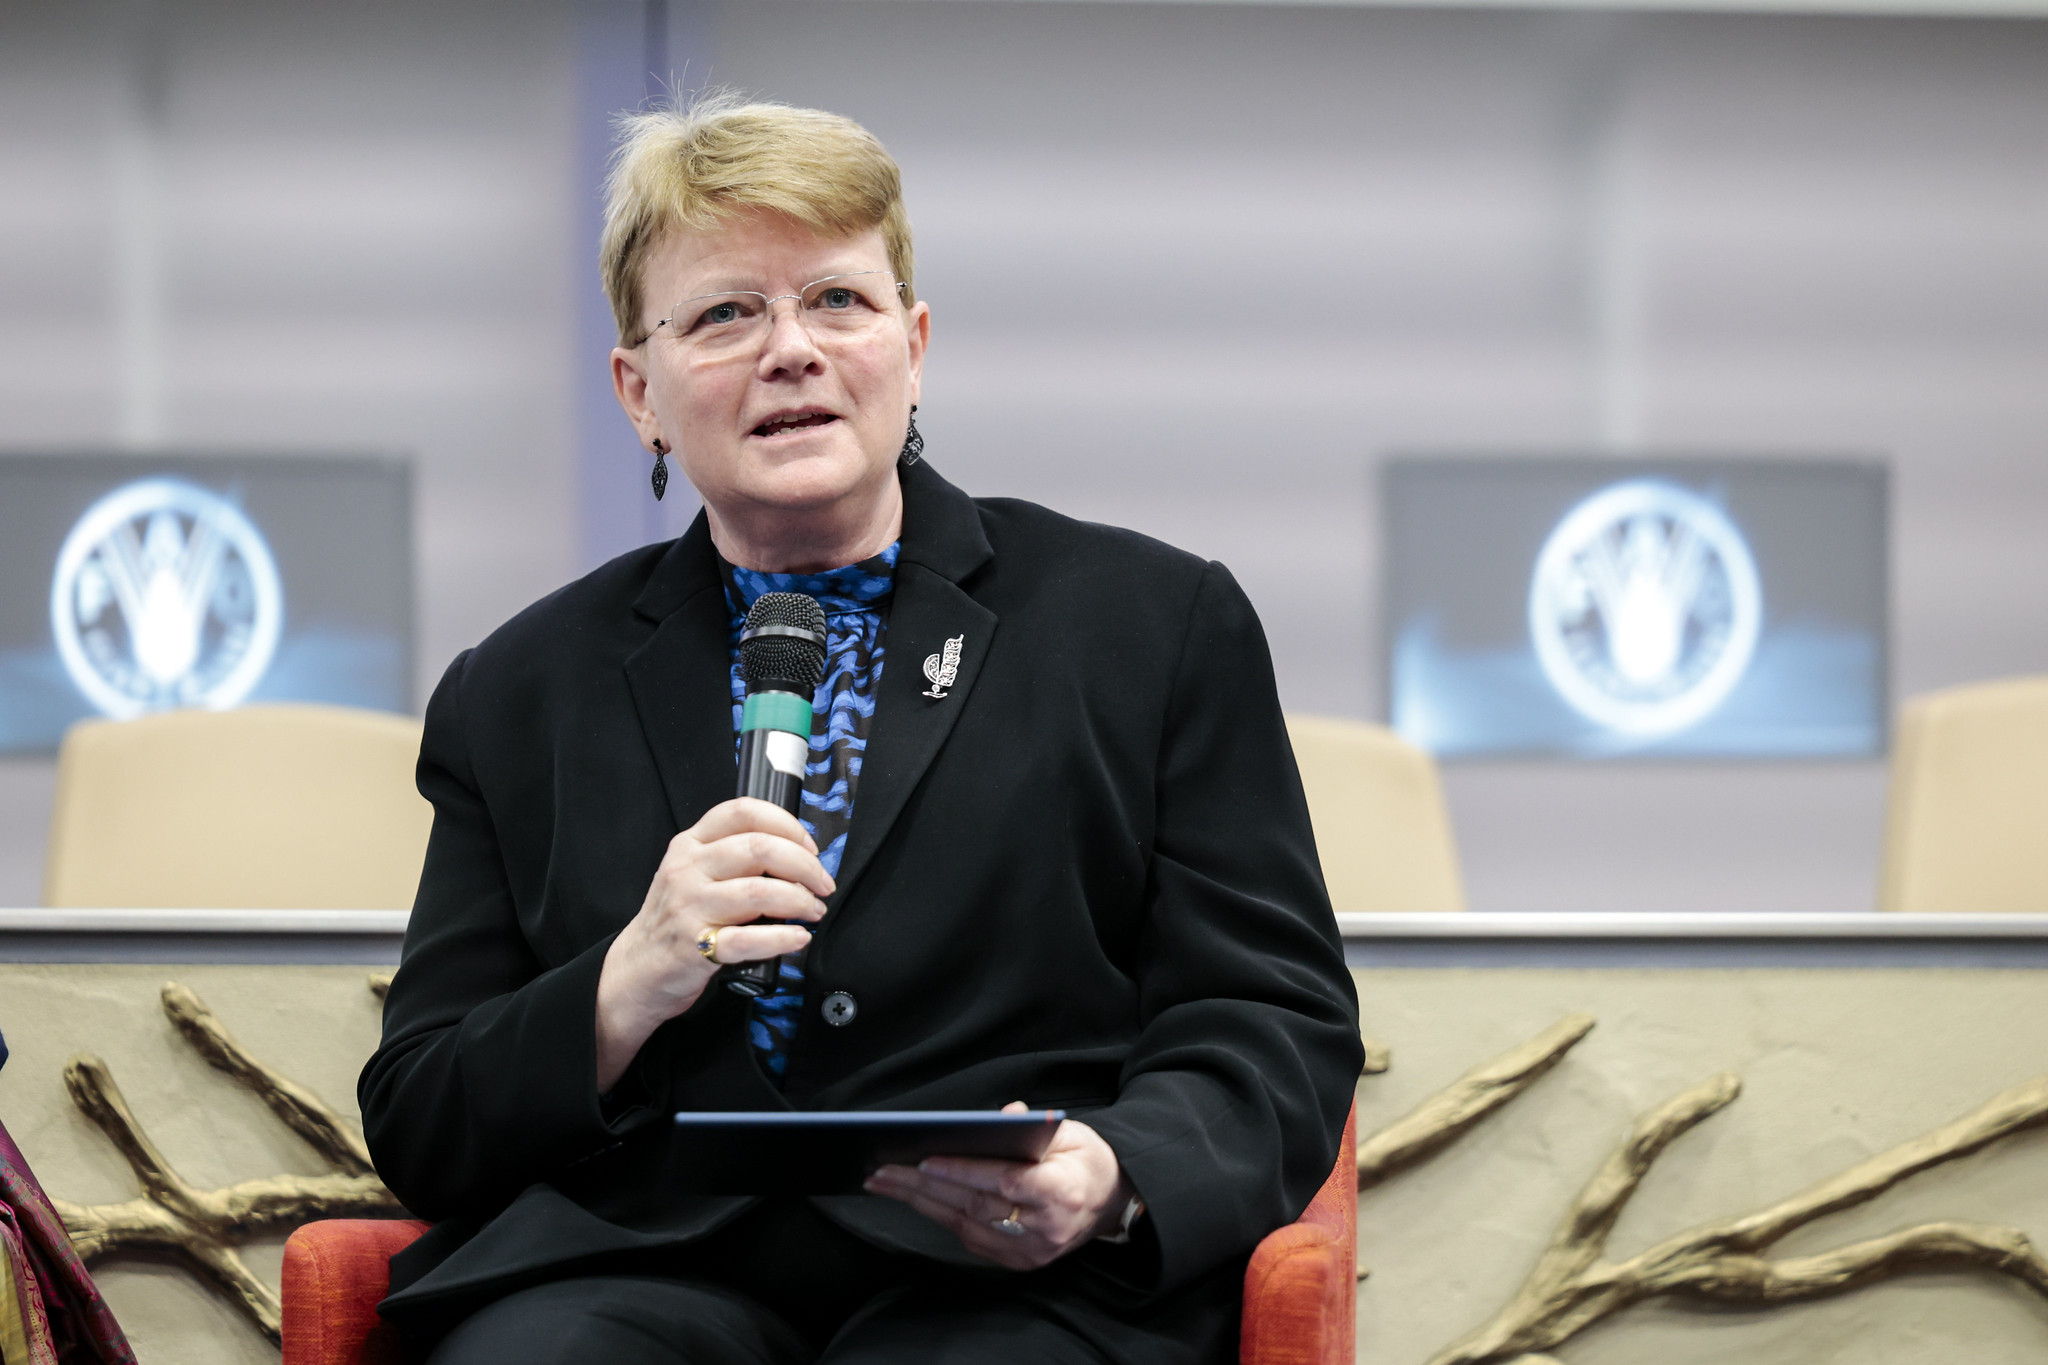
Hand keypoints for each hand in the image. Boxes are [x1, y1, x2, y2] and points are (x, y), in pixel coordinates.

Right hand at [595, 798, 832, 1089]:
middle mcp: (688, 869)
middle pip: (759, 849)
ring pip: (759, 892)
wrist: (636, 970)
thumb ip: (732, 856)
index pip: (743, 811)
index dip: (787, 824)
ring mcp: (689, 907)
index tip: (810, 847)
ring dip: (800, 901)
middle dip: (805, 866)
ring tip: (814, 911)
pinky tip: (798, 939)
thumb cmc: (677, 919)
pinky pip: (749, 939)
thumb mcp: (693, 873)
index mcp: (691, 844)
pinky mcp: (695, 946)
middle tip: (823, 885)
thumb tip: (797, 855)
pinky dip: (782, 938)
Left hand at [863, 1102, 1135, 1270]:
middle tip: (882, 1169)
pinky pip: (970, 1239)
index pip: (1005, 1183)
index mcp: (1063, 1190)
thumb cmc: (1086, 1161)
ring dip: (920, 1202)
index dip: (964, 1173)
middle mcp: (1046, 1228)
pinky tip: (913, 1198)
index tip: (926, 1161)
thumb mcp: (1071, 1133)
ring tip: (884, 1181)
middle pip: (975, 1206)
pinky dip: (940, 1215)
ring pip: (965, 1225)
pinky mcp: (1019, 1263)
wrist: (1111, 1203)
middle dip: (923, 1186)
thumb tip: (1000, 1116)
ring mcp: (1031, 1252)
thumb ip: (1033, 1126)